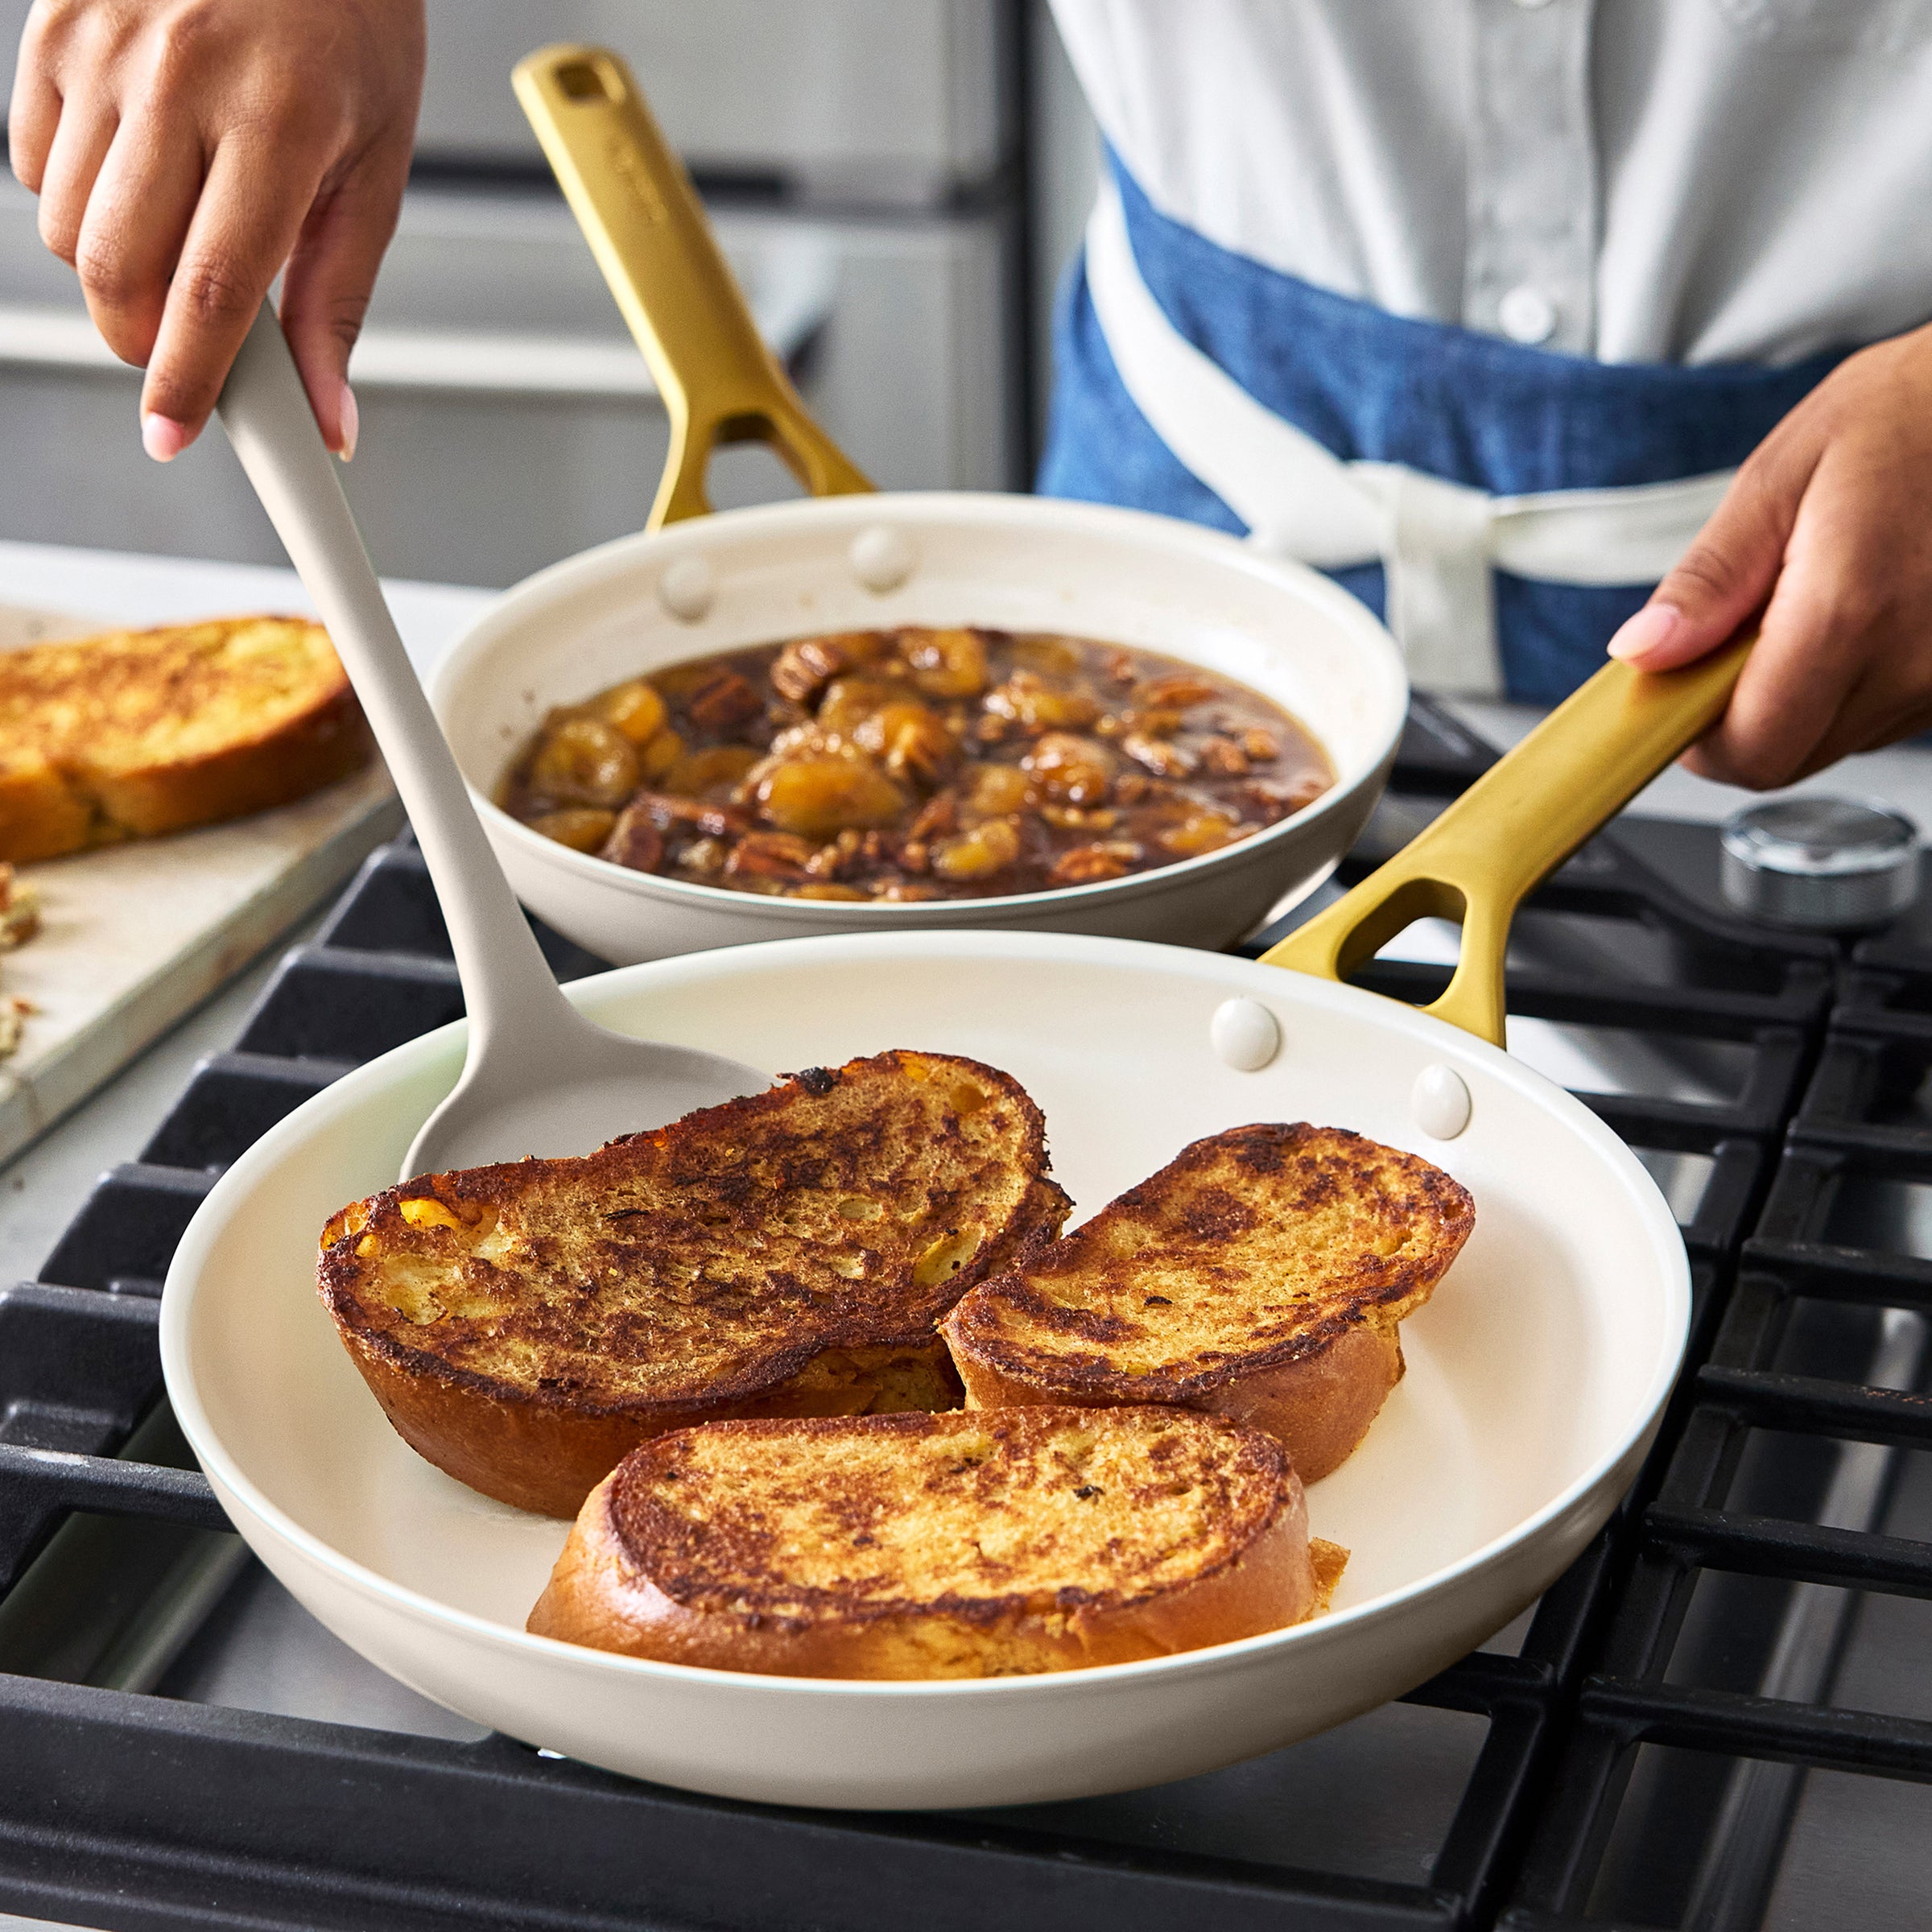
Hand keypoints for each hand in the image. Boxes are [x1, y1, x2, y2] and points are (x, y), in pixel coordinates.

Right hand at [9, 0, 425, 460]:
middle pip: (117, 271)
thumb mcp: (374, 170)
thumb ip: (338, 302)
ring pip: (68, 229)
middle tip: (180, 343)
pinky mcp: (52, 25)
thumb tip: (330, 419)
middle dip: (141, 339)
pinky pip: (33, 162)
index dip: (185, 379)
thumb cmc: (349, 33)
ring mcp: (104, 46)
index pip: (212, 289)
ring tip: (177, 226)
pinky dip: (78, 194)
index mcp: (278, 122)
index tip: (170, 435)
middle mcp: (180, 78)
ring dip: (113, 267)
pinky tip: (138, 163)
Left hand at [1607, 321, 1931, 787]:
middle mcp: (1911, 661)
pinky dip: (1847, 682)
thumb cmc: (1901, 417)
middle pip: (1787, 756)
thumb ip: (1708, 580)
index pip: (1751, 748)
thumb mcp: (1778, 480)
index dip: (1697, 738)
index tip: (1675, 694)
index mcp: (1850, 611)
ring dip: (1797, 696)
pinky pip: (1879, 715)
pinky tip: (1859, 611)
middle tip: (1735, 634)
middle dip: (1740, 713)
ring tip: (1810, 602)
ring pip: (1831, 740)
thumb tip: (1644, 652)